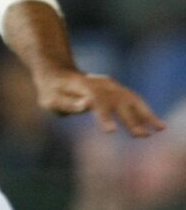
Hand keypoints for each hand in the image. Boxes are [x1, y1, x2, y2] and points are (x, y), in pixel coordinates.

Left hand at [35, 69, 164, 136]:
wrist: (57, 73)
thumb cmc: (52, 91)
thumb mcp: (51, 100)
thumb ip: (68, 104)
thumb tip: (86, 104)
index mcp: (83, 86)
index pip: (96, 101)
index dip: (104, 116)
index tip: (111, 131)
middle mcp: (101, 84)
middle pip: (118, 101)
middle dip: (130, 119)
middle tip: (141, 136)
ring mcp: (111, 85)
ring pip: (132, 99)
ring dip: (145, 114)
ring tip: (158, 129)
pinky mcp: (117, 89)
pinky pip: (134, 100)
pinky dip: (145, 111)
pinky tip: (155, 125)